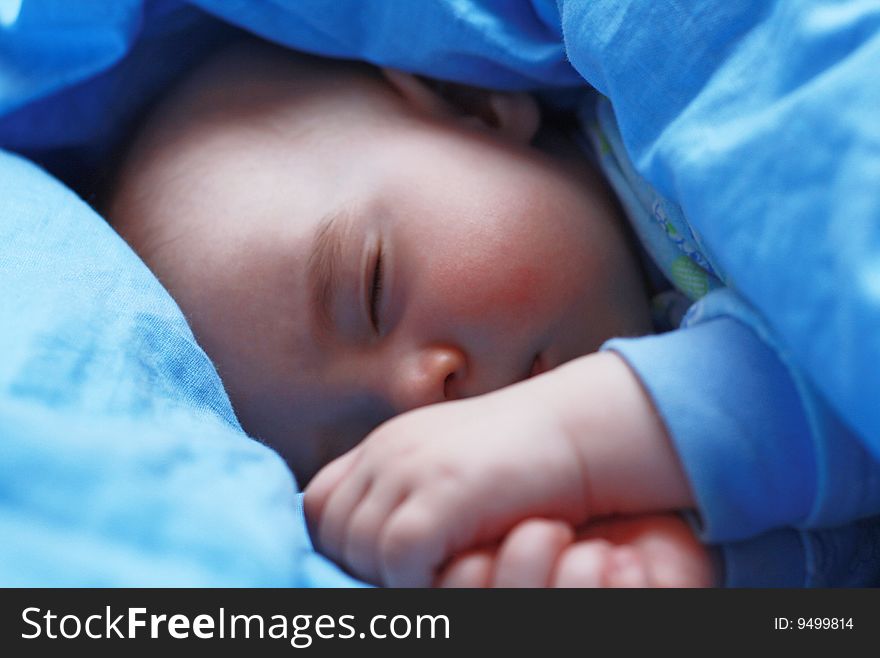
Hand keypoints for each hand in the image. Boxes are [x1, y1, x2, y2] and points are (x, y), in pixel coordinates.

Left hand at [305, 352, 692, 586]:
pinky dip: (418, 578)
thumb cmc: (526, 461)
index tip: (373, 564)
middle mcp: (388, 453)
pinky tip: (454, 573)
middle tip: (411, 579)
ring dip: (392, 577)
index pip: (318, 502)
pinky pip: (399, 555)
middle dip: (360, 566)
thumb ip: (409, 494)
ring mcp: (413, 468)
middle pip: (334, 530)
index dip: (336, 539)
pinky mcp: (444, 490)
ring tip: (434, 578)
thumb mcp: (451, 469)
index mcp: (385, 446)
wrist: (582, 428)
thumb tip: (377, 545)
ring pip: (360, 549)